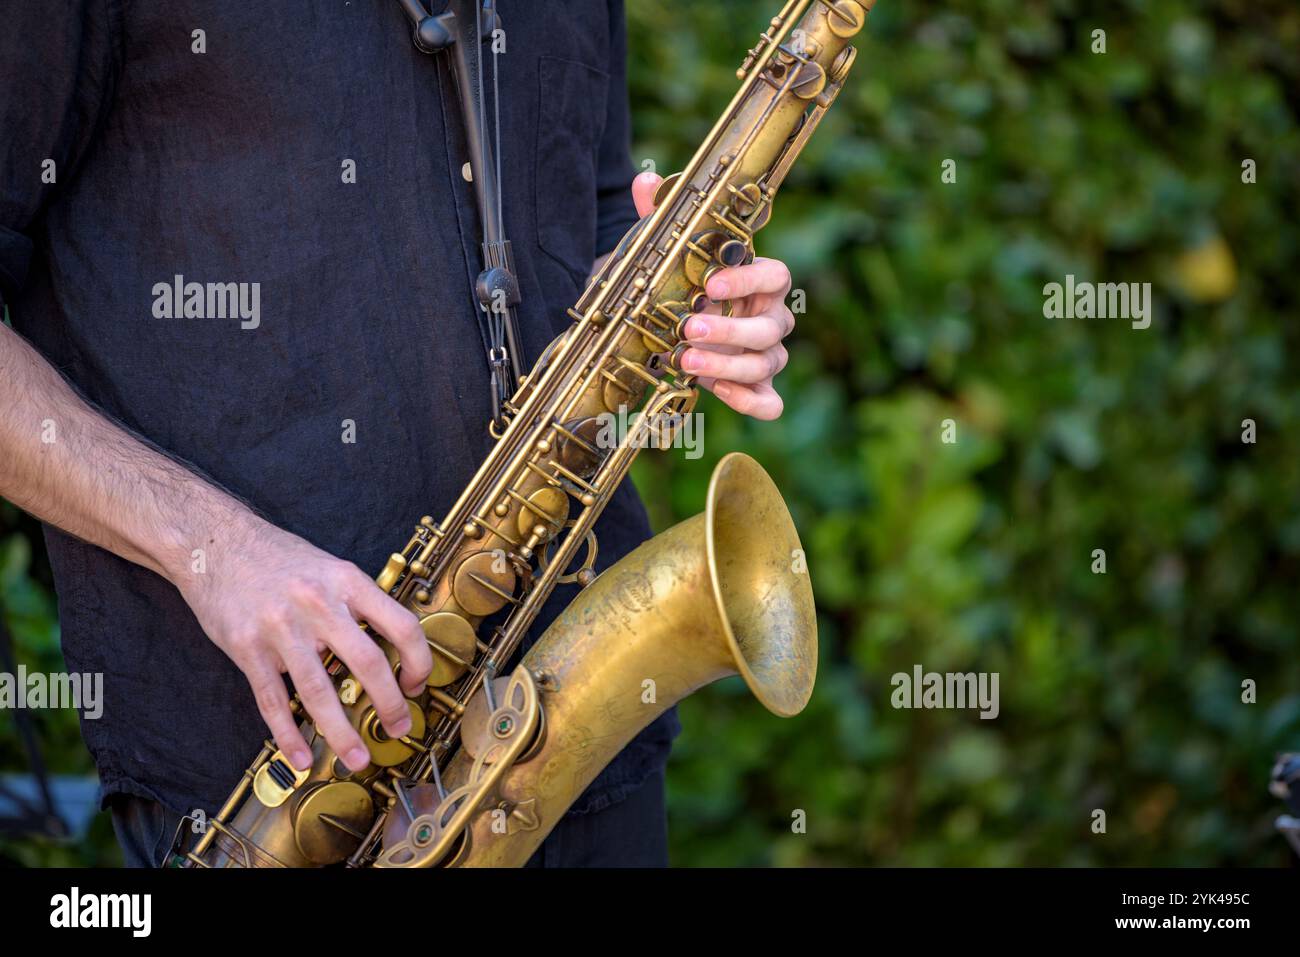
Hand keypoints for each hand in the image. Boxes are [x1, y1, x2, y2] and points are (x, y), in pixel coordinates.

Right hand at [178, 517, 432, 772]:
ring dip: (341, 732)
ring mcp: (281, 628)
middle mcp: (318, 603)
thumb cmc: (277, 557)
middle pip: (367, 662)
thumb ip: (357, 603)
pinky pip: (272, 700)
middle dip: (389, 704)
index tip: (416, 684)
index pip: (401, 625)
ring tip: (357, 758)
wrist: (214, 543)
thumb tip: (390, 648)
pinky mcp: (247, 648)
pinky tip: (301, 755)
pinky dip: (288, 734)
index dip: (418, 661)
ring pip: (319, 691)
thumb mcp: (330, 567)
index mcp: (347, 581)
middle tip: (399, 728)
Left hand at [631, 170, 794, 419]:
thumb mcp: (674, 253)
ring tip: (686, 361)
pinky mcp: (760, 386)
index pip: (776, 275)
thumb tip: (645, 179)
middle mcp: (773, 317)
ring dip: (727, 365)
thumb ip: (661, 217)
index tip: (709, 285)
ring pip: (766, 362)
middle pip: (770, 326)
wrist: (688, 325)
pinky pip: (770, 401)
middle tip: (689, 328)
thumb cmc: (691, 286)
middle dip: (729, 329)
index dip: (747, 281)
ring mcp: (768, 354)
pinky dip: (750, 400)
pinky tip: (717, 392)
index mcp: (762, 281)